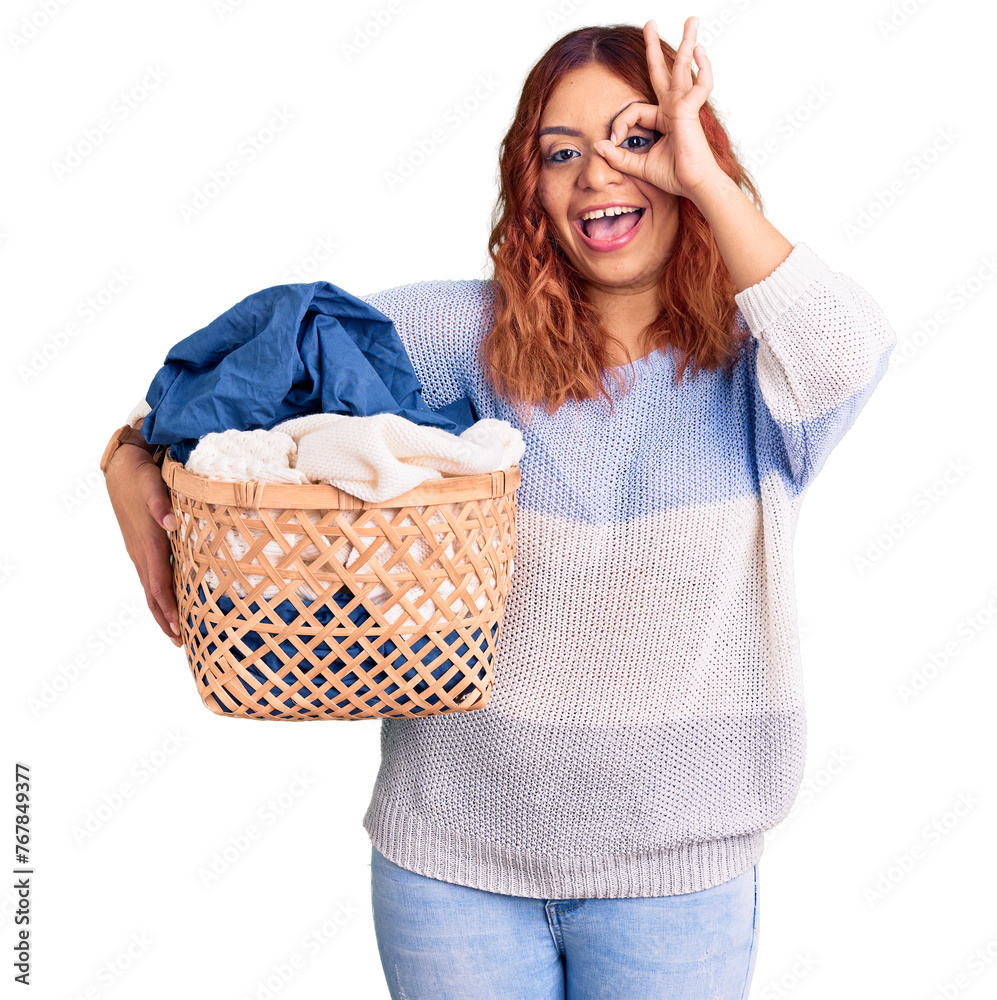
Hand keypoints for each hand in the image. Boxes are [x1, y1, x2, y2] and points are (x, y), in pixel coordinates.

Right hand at [105, 442, 182, 646]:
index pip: (158, 583)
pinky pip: (151, 576)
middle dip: (165, 619)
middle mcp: (141, 552)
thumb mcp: (153, 486)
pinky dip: (159, 594)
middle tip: (181, 642)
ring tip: (176, 631)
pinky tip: (170, 600)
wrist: (122, 467)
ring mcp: (139, 551)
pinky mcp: (141, 546)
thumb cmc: (141, 477)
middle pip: (152, 594)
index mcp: (148, 543)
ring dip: (162, 611)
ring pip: (150, 588)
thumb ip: (161, 505)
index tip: (179, 627)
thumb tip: (170, 522)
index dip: (168, 607)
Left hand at [593, 17, 724, 200]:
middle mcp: (674, 108)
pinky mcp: (690, 111)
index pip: (633, 111)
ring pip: (682, 68)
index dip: (619, 124)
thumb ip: (619, 156)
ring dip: (686, 43)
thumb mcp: (639, 165)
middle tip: (650, 23)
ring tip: (692, 21)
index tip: (612, 142)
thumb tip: (598, 145)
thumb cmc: (674, 176)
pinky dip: (702, 68)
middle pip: (663, 71)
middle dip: (655, 48)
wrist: (693, 186)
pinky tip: (699, 52)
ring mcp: (684, 106)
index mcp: (663, 118)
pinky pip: (699, 84)